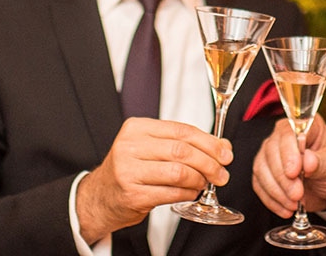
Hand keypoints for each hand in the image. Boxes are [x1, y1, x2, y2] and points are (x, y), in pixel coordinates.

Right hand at [76, 117, 232, 242]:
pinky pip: (171, 193)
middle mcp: (130, 146)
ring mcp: (129, 171)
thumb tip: (222, 147)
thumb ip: (183, 143)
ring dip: (200, 179)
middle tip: (222, 173)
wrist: (100, 197)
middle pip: (182, 151)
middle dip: (209, 162)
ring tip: (205, 183)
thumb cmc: (131, 169)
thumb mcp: (151, 147)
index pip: (182, 130)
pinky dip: (188, 193)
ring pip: (179, 172)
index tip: (225, 153)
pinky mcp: (133, 195)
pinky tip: (192, 192)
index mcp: (137, 128)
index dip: (209, 142)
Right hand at [252, 115, 325, 217]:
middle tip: (297, 194)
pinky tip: (285, 208)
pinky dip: (271, 200)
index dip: (288, 153)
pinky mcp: (265, 172)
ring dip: (276, 191)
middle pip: (271, 151)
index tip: (294, 173)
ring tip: (294, 204)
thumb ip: (321, 162)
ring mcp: (272, 153)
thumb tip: (308, 160)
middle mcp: (284, 136)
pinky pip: (259, 185)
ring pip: (261, 169)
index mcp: (304, 126)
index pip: (288, 133)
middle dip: (283, 178)